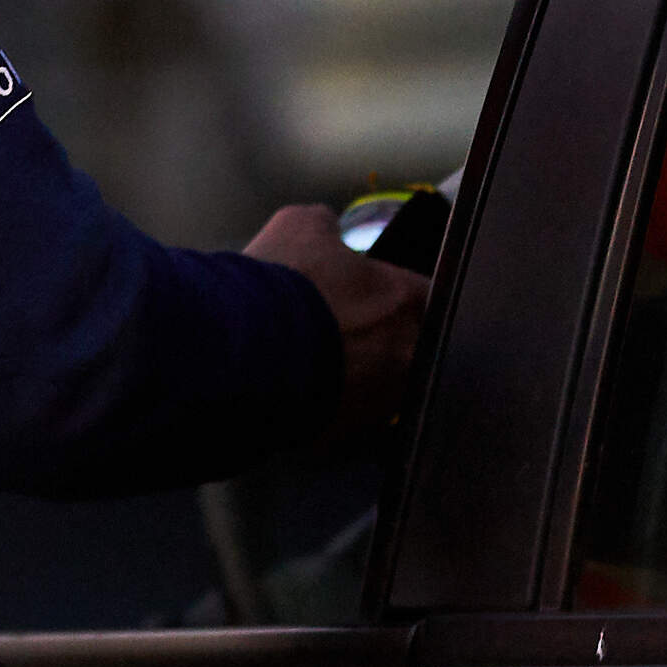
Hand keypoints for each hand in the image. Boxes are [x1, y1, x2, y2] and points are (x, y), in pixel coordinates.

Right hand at [245, 203, 431, 435]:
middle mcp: (405, 359)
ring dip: (356, 380)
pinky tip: (300, 396)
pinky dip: (329, 412)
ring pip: (380, 393)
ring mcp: (377, 405)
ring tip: (314, 366)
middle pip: (411, 351)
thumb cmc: (278, 284)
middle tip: (345, 332)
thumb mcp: (299, 226)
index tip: (378, 295)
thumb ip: (326, 226)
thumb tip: (328, 228)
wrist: (237, 352)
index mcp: (405, 302)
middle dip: (384, 343)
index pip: (429, 296)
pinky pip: (347, 426)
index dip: (401, 295)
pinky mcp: (344, 441)